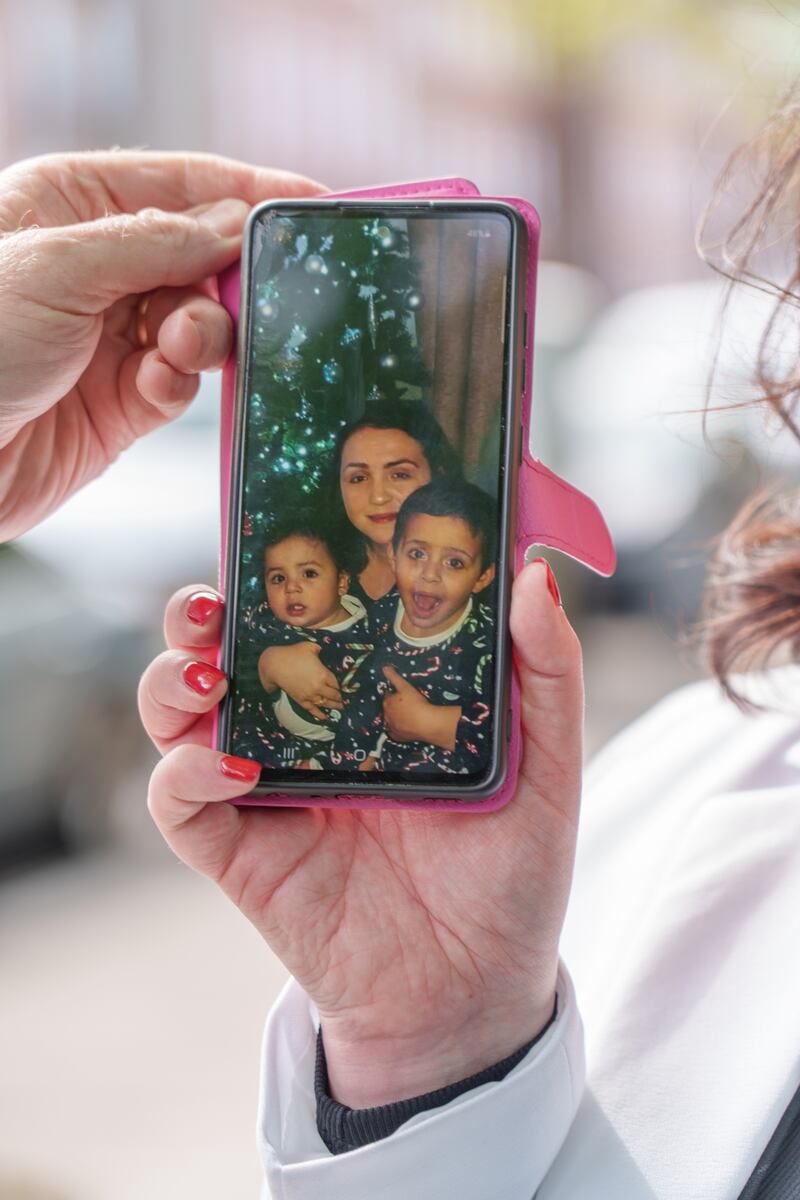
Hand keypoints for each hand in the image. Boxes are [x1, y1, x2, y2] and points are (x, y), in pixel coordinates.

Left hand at [0, 150, 322, 539]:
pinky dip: (180, 382)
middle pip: (204, 257)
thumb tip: (232, 224)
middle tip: (245, 295)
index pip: (182, 183)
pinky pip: (182, 381)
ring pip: (203, 324)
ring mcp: (113, 335)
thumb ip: (156, 242)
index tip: (313, 206)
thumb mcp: (57, 266)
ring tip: (175, 347)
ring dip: (202, 335)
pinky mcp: (124, 401)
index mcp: (72, 203)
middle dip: (227, 278)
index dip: (249, 192)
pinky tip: (153, 384)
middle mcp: (99, 266)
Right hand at [139, 562, 581, 1107]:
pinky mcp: (238, 851)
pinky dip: (183, 774)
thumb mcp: (546, 764)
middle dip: (200, 611)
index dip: (278, 566)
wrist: (476, 988)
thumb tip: (533, 575)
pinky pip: (176, 801)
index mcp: (365, 693)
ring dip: (171, 679)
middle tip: (216, 600)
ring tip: (208, 674)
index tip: (280, 524)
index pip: (304, 609)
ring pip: (177, 712)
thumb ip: (545, 672)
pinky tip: (232, 769)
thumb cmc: (509, 869)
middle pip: (223, 647)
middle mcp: (302, 729)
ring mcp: (263, 788)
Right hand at [258, 642, 341, 719]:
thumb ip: (320, 649)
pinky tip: (326, 717)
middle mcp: (318, 687)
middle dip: (341, 698)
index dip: (342, 687)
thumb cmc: (292, 653)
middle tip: (346, 700)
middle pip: (334, 695)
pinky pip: (312, 709)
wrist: (275, 665)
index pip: (337, 683)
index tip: (347, 689)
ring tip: (341, 708)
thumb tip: (324, 650)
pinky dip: (320, 714)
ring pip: (325, 703)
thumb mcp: (309, 646)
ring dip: (334, 706)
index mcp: (323, 674)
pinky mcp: (300, 700)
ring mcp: (309, 695)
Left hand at [381, 664, 459, 749]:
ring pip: (391, 721)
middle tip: (405, 705)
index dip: (393, 695)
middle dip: (393, 707)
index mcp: (387, 703)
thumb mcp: (405, 687)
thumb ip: (394, 677)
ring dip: (395, 718)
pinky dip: (398, 730)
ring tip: (406, 716)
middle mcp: (387, 716)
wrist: (426, 723)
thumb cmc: (416, 703)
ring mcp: (392, 728)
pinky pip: (395, 733)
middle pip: (388, 709)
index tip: (400, 695)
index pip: (387, 697)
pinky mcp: (398, 737)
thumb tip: (384, 667)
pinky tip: (404, 728)